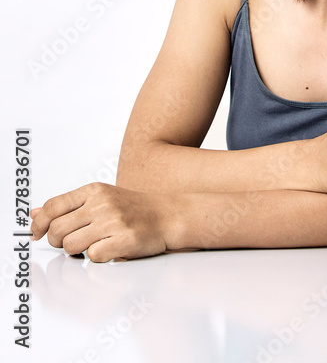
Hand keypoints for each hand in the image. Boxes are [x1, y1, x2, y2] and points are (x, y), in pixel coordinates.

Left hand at [30, 182, 176, 262]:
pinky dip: (97, 257)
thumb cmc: (134, 209)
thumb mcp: (101, 199)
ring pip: (71, 246)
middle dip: (58, 241)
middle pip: (58, 229)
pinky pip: (93, 257)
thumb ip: (68, 206)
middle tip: (70, 242)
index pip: (53, 206)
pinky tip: (108, 249)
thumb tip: (34, 213)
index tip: (36, 233)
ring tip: (92, 245)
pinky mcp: (124, 240)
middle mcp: (102, 203)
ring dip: (77, 252)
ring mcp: (113, 221)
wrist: (168, 215)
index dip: (40, 223)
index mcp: (95, 191)